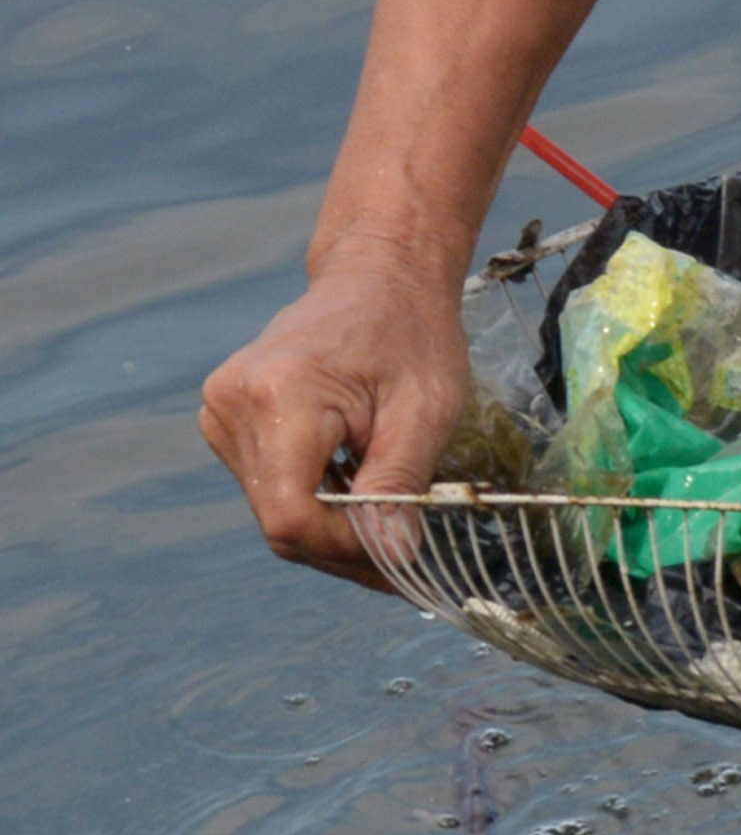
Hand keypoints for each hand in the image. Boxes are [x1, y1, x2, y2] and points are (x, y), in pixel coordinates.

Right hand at [199, 247, 467, 587]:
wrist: (378, 276)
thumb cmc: (409, 331)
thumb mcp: (425, 409)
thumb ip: (399, 485)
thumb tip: (391, 557)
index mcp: (280, 396)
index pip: (291, 517)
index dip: (346, 549)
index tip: (399, 553)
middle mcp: (233, 405)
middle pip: (280, 522)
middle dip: (347, 547)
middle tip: (405, 550)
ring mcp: (221, 412)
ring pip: (273, 512)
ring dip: (332, 529)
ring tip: (385, 510)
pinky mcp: (226, 420)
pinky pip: (268, 488)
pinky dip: (315, 504)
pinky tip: (354, 488)